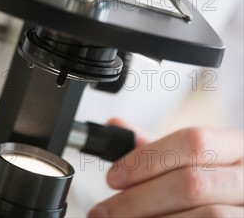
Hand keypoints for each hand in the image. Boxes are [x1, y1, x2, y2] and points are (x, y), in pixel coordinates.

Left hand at [88, 120, 243, 217]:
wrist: (236, 210)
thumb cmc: (213, 186)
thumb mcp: (191, 162)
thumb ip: (157, 148)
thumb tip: (115, 125)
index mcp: (237, 148)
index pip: (194, 141)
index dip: (148, 158)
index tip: (113, 177)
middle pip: (192, 183)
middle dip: (139, 199)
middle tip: (103, 211)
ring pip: (204, 217)